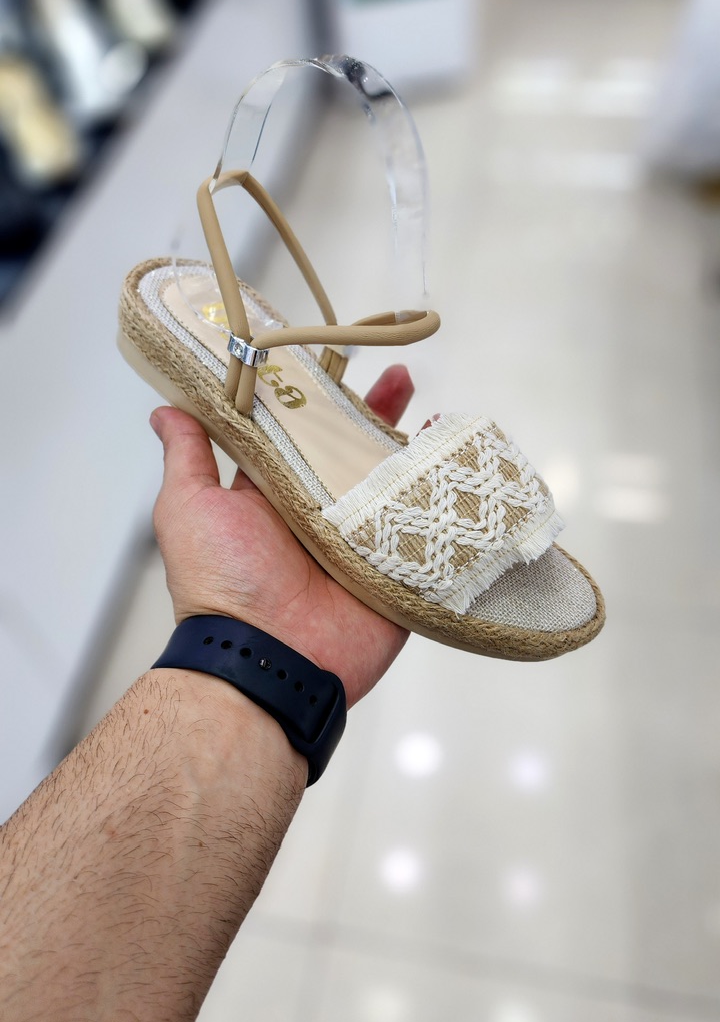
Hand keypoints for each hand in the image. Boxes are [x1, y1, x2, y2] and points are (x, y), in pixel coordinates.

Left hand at [150, 365, 413, 707]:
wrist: (266, 660)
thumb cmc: (220, 584)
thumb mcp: (189, 508)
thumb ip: (188, 457)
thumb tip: (166, 409)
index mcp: (273, 497)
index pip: (300, 436)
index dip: (318, 401)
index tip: (335, 362)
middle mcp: (317, 515)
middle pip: (354, 453)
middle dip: (378, 414)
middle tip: (401, 376)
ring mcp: (359, 543)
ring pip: (394, 486)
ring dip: (416, 450)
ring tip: (438, 414)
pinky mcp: (394, 572)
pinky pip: (425, 533)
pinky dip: (445, 502)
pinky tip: (461, 467)